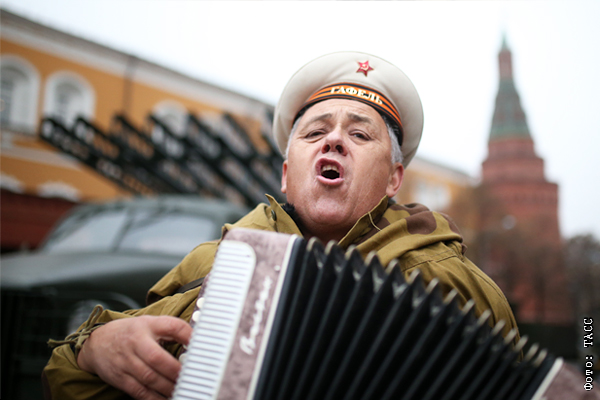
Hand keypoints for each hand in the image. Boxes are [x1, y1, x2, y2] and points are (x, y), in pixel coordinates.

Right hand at [77, 315, 191, 399]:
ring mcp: (126, 362)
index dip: (186, 335)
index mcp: (147, 326)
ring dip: (168, 387)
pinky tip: (165, 399)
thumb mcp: (150, 323)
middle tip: (190, 377)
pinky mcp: (120, 378)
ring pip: (149, 377)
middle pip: (157, 358)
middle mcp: (135, 343)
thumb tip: (195, 340)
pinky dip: (153, 398)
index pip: (170, 326)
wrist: (97, 343)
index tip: (199, 346)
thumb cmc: (130, 333)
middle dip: (175, 371)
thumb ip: (172, 330)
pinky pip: (138, 391)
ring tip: (182, 390)